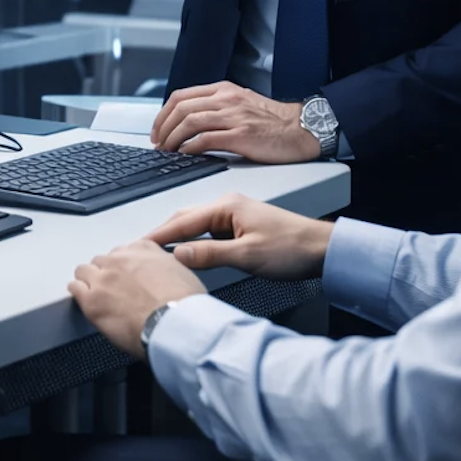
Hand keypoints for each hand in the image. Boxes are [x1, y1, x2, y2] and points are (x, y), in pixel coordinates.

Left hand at [68, 239, 205, 359]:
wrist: (175, 325)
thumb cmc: (184, 306)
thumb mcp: (182, 273)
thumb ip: (165, 267)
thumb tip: (162, 275)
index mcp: (143, 249)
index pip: (124, 250)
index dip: (125, 266)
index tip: (127, 275)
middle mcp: (120, 259)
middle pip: (103, 260)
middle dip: (107, 273)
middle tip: (114, 289)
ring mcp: (103, 278)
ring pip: (85, 271)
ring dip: (90, 281)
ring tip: (97, 294)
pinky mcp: (91, 300)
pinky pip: (75, 288)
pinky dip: (79, 292)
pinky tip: (85, 300)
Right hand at [145, 192, 333, 281]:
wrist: (322, 250)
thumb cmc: (292, 248)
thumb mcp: (248, 255)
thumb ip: (210, 254)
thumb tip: (179, 255)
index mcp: (226, 206)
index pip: (182, 220)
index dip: (159, 235)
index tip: (139, 246)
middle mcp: (227, 205)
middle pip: (185, 219)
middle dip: (163, 234)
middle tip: (142, 252)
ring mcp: (233, 215)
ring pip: (195, 226)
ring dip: (178, 239)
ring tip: (159, 255)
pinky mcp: (240, 227)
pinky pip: (208, 232)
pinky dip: (193, 242)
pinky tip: (189, 255)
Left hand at [151, 81, 318, 162]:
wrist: (302, 128)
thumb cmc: (273, 121)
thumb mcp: (241, 103)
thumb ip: (217, 107)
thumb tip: (188, 122)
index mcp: (223, 90)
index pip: (181, 96)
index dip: (163, 114)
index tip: (158, 130)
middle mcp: (226, 99)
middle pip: (181, 108)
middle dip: (163, 128)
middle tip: (158, 144)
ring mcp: (233, 116)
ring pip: (190, 122)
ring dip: (173, 139)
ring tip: (168, 151)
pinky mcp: (241, 135)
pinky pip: (206, 139)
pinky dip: (190, 148)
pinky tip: (186, 155)